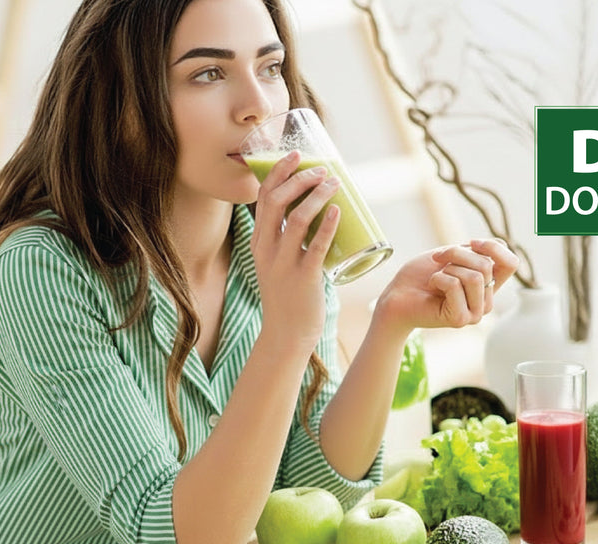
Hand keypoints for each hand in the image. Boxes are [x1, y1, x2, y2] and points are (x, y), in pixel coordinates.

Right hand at [249, 150, 340, 351]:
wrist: (287, 333)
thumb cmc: (290, 294)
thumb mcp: (279, 261)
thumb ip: (291, 239)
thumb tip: (318, 210)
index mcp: (259, 242)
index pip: (263, 198)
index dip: (278, 172)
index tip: (296, 155)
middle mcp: (267, 249)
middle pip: (276, 202)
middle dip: (298, 178)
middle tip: (321, 168)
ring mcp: (284, 264)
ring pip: (296, 220)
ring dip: (316, 196)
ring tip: (334, 182)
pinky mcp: (304, 278)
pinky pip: (315, 247)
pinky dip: (327, 226)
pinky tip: (337, 211)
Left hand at [374, 239, 519, 334]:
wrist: (396, 295)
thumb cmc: (421, 275)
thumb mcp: (452, 255)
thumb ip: (476, 252)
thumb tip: (494, 246)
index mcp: (488, 286)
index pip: (511, 264)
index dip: (493, 248)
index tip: (471, 243)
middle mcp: (485, 301)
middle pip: (486, 265)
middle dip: (457, 255)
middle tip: (437, 261)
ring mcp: (475, 313)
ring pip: (474, 276)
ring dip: (447, 268)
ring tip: (436, 278)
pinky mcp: (460, 319)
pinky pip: (455, 285)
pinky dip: (438, 279)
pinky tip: (432, 288)